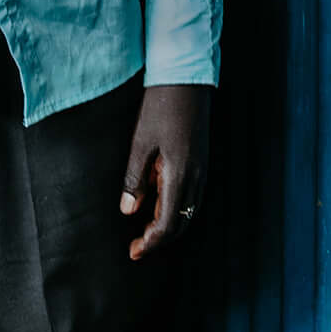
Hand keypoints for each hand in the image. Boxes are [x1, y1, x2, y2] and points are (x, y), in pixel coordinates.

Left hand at [119, 83, 209, 259]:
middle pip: (181, 223)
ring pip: (188, 211)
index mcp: (180, 175)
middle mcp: (196, 177)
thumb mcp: (140, 143)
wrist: (186, 81)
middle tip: (137, 247)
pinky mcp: (201, 162)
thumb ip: (135, 179)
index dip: (151, 241)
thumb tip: (128, 210)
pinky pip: (191, 197)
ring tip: (145, 231)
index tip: (134, 250)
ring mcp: (202, 170)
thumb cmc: (160, 108)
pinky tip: (157, 205)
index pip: (168, 223)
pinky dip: (175, 209)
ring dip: (168, 225)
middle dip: (160, 239)